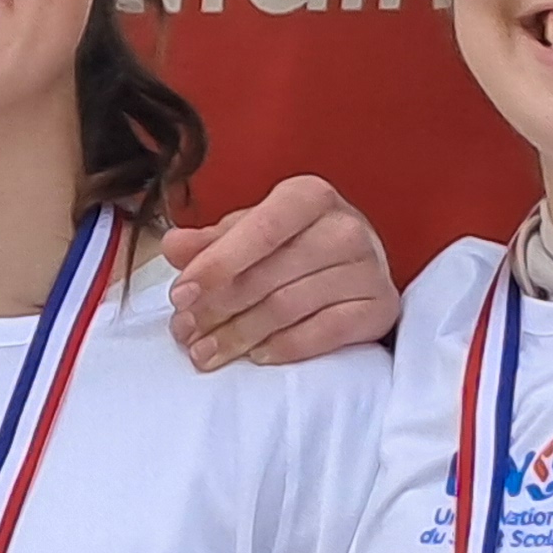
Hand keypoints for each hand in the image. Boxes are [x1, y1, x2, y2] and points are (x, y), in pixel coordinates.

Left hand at [164, 176, 399, 369]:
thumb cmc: (293, 245)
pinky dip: (286, 347)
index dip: (216, 265)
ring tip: (207, 352)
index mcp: (308, 196)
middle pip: (270, 275)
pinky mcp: (380, 306)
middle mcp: (345, 226)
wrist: (354, 267)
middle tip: (184, 333)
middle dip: (218, 308)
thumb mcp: (248, 234)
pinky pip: (327, 332)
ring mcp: (369, 267)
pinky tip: (256, 356)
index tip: (180, 296)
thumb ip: (209, 241)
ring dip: (241, 334)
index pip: (259, 230)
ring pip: (291, 307)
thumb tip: (172, 246)